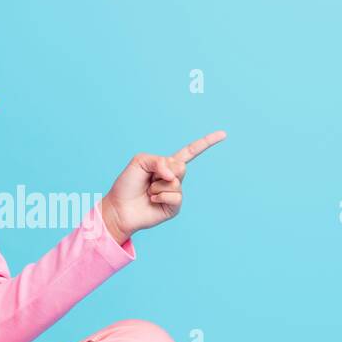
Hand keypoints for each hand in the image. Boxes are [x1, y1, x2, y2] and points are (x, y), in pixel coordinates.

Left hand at [98, 130, 226, 242]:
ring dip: (157, 186)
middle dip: (163, 170)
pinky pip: (175, 196)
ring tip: (148, 191)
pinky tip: (152, 200)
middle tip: (150, 179)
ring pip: (176, 182)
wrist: (119, 207)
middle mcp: (174, 178)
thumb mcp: (140, 161)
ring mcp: (175, 193)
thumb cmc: (127, 184)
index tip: (223, 134)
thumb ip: (159, 161)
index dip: (206, 143)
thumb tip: (174, 175)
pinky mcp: (174, 207)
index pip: (190, 152)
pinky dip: (161, 196)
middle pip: (181, 166)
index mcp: (167, 165)